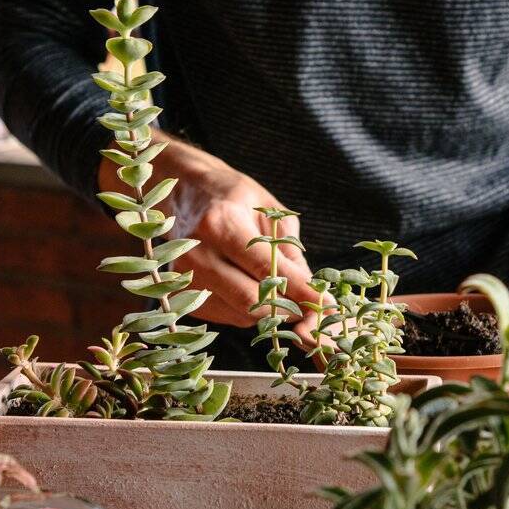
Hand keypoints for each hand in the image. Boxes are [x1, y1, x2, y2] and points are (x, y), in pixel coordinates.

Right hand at [99, 129, 321, 334]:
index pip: (267, 271)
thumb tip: (311, 293)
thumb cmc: (233, 197)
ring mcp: (185, 277)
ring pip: (240, 314)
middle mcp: (197, 253)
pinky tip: (251, 288)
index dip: (301, 292)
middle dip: (287, 308)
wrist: (185, 192)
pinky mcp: (182, 295)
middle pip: (251, 301)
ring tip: (281, 292)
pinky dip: (248, 310)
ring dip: (269, 311)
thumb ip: (289, 253)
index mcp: (221, 224)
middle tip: (310, 307)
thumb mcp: (270, 212)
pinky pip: (226, 316)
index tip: (326, 305)